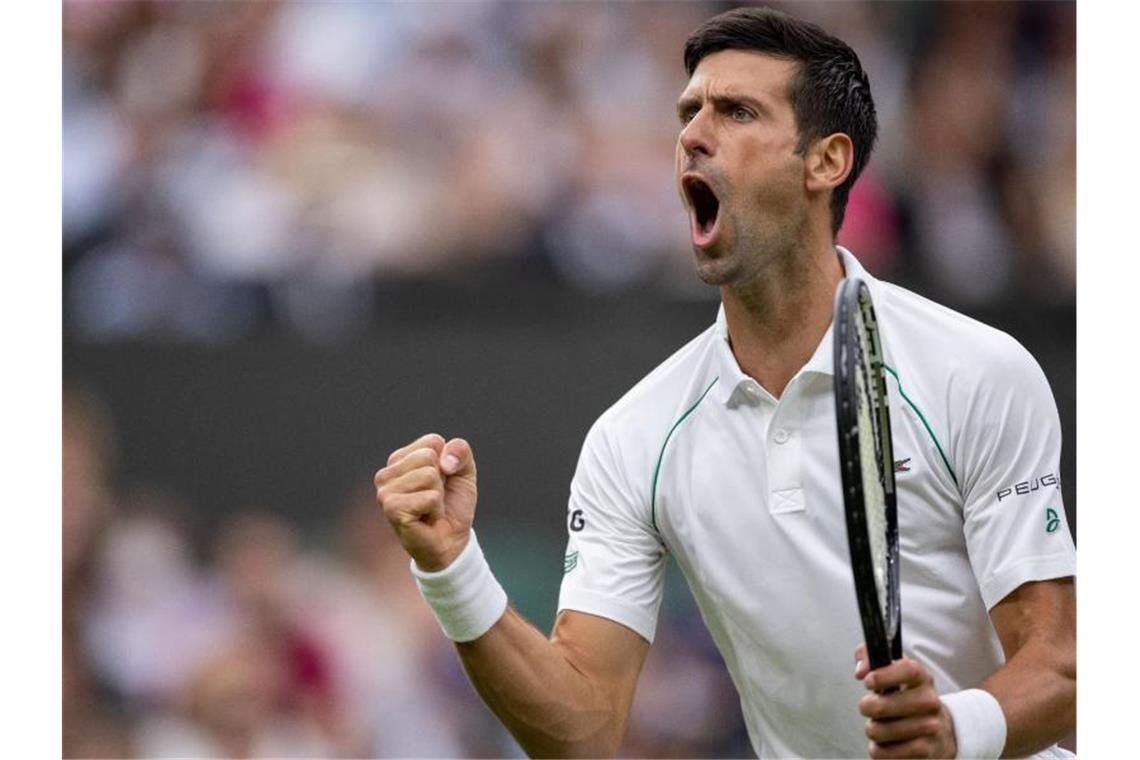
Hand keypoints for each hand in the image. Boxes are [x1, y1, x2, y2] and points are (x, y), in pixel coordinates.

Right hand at [374, 433, 476, 571]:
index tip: (441, 482)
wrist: (451, 542)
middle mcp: (387, 473)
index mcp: (400, 459)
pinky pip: (430, 497)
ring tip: (429, 509)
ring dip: (438, 496)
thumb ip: (460, 450)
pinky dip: (436, 510)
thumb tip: (444, 462)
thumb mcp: (464, 472)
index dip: (448, 463)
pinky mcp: (392, 509)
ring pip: (429, 475)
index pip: (433, 442)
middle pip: (429, 456)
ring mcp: (385, 491)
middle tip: (434, 499)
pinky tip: (425, 519)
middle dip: (442, 480)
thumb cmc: (452, 505)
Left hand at [854, 643, 956, 758]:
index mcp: (922, 679)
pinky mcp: (925, 753)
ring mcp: (930, 729)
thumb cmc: (908, 700)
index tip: (868, 681)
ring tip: (882, 726)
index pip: (907, 670)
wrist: (940, 732)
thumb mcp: (895, 675)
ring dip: (873, 730)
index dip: (883, 675)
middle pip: (882, 706)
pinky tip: (887, 744)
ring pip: (879, 731)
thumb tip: (860, 669)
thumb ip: (870, 659)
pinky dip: (879, 750)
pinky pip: (885, 753)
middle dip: (867, 707)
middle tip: (870, 707)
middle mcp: (929, 702)